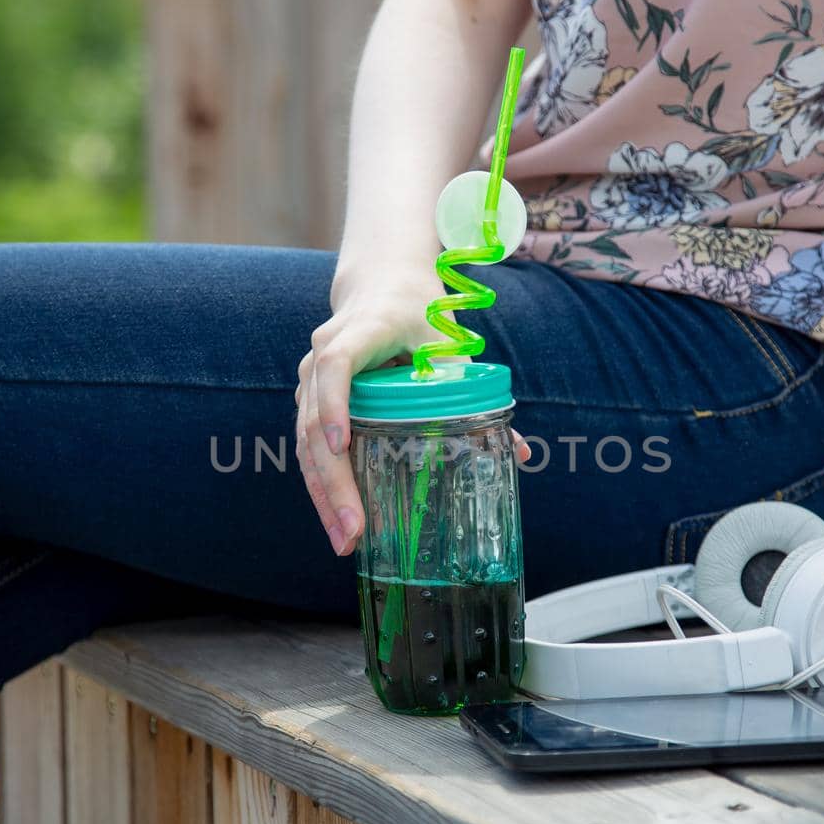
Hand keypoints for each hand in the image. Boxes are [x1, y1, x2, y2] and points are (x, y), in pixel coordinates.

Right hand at [295, 271, 528, 556]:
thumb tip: (518, 452)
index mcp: (361, 331)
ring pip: (305, 443)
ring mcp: (310, 379)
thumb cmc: (417, 310)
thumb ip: (475, 392)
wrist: (379, 282)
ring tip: (344, 541)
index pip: (337, 365)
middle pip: (315, 422)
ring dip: (323, 496)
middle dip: (333, 482)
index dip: (336, 403)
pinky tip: (337, 520)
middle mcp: (323, 354)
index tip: (342, 444)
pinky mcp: (310, 399)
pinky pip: (308, 447)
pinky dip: (322, 485)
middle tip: (353, 530)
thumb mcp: (448, 343)